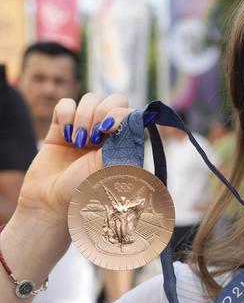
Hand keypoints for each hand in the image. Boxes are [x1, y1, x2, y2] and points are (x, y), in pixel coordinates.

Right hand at [16, 93, 131, 225]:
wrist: (52, 204)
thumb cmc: (87, 192)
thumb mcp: (112, 168)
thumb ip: (123, 142)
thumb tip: (132, 116)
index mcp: (124, 142)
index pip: (130, 111)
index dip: (120, 114)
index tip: (109, 131)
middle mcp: (107, 133)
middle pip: (114, 98)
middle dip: (103, 111)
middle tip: (95, 136)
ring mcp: (84, 128)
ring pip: (90, 99)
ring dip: (84, 116)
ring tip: (78, 142)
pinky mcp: (60, 127)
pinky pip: (66, 103)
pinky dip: (66, 115)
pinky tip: (65, 136)